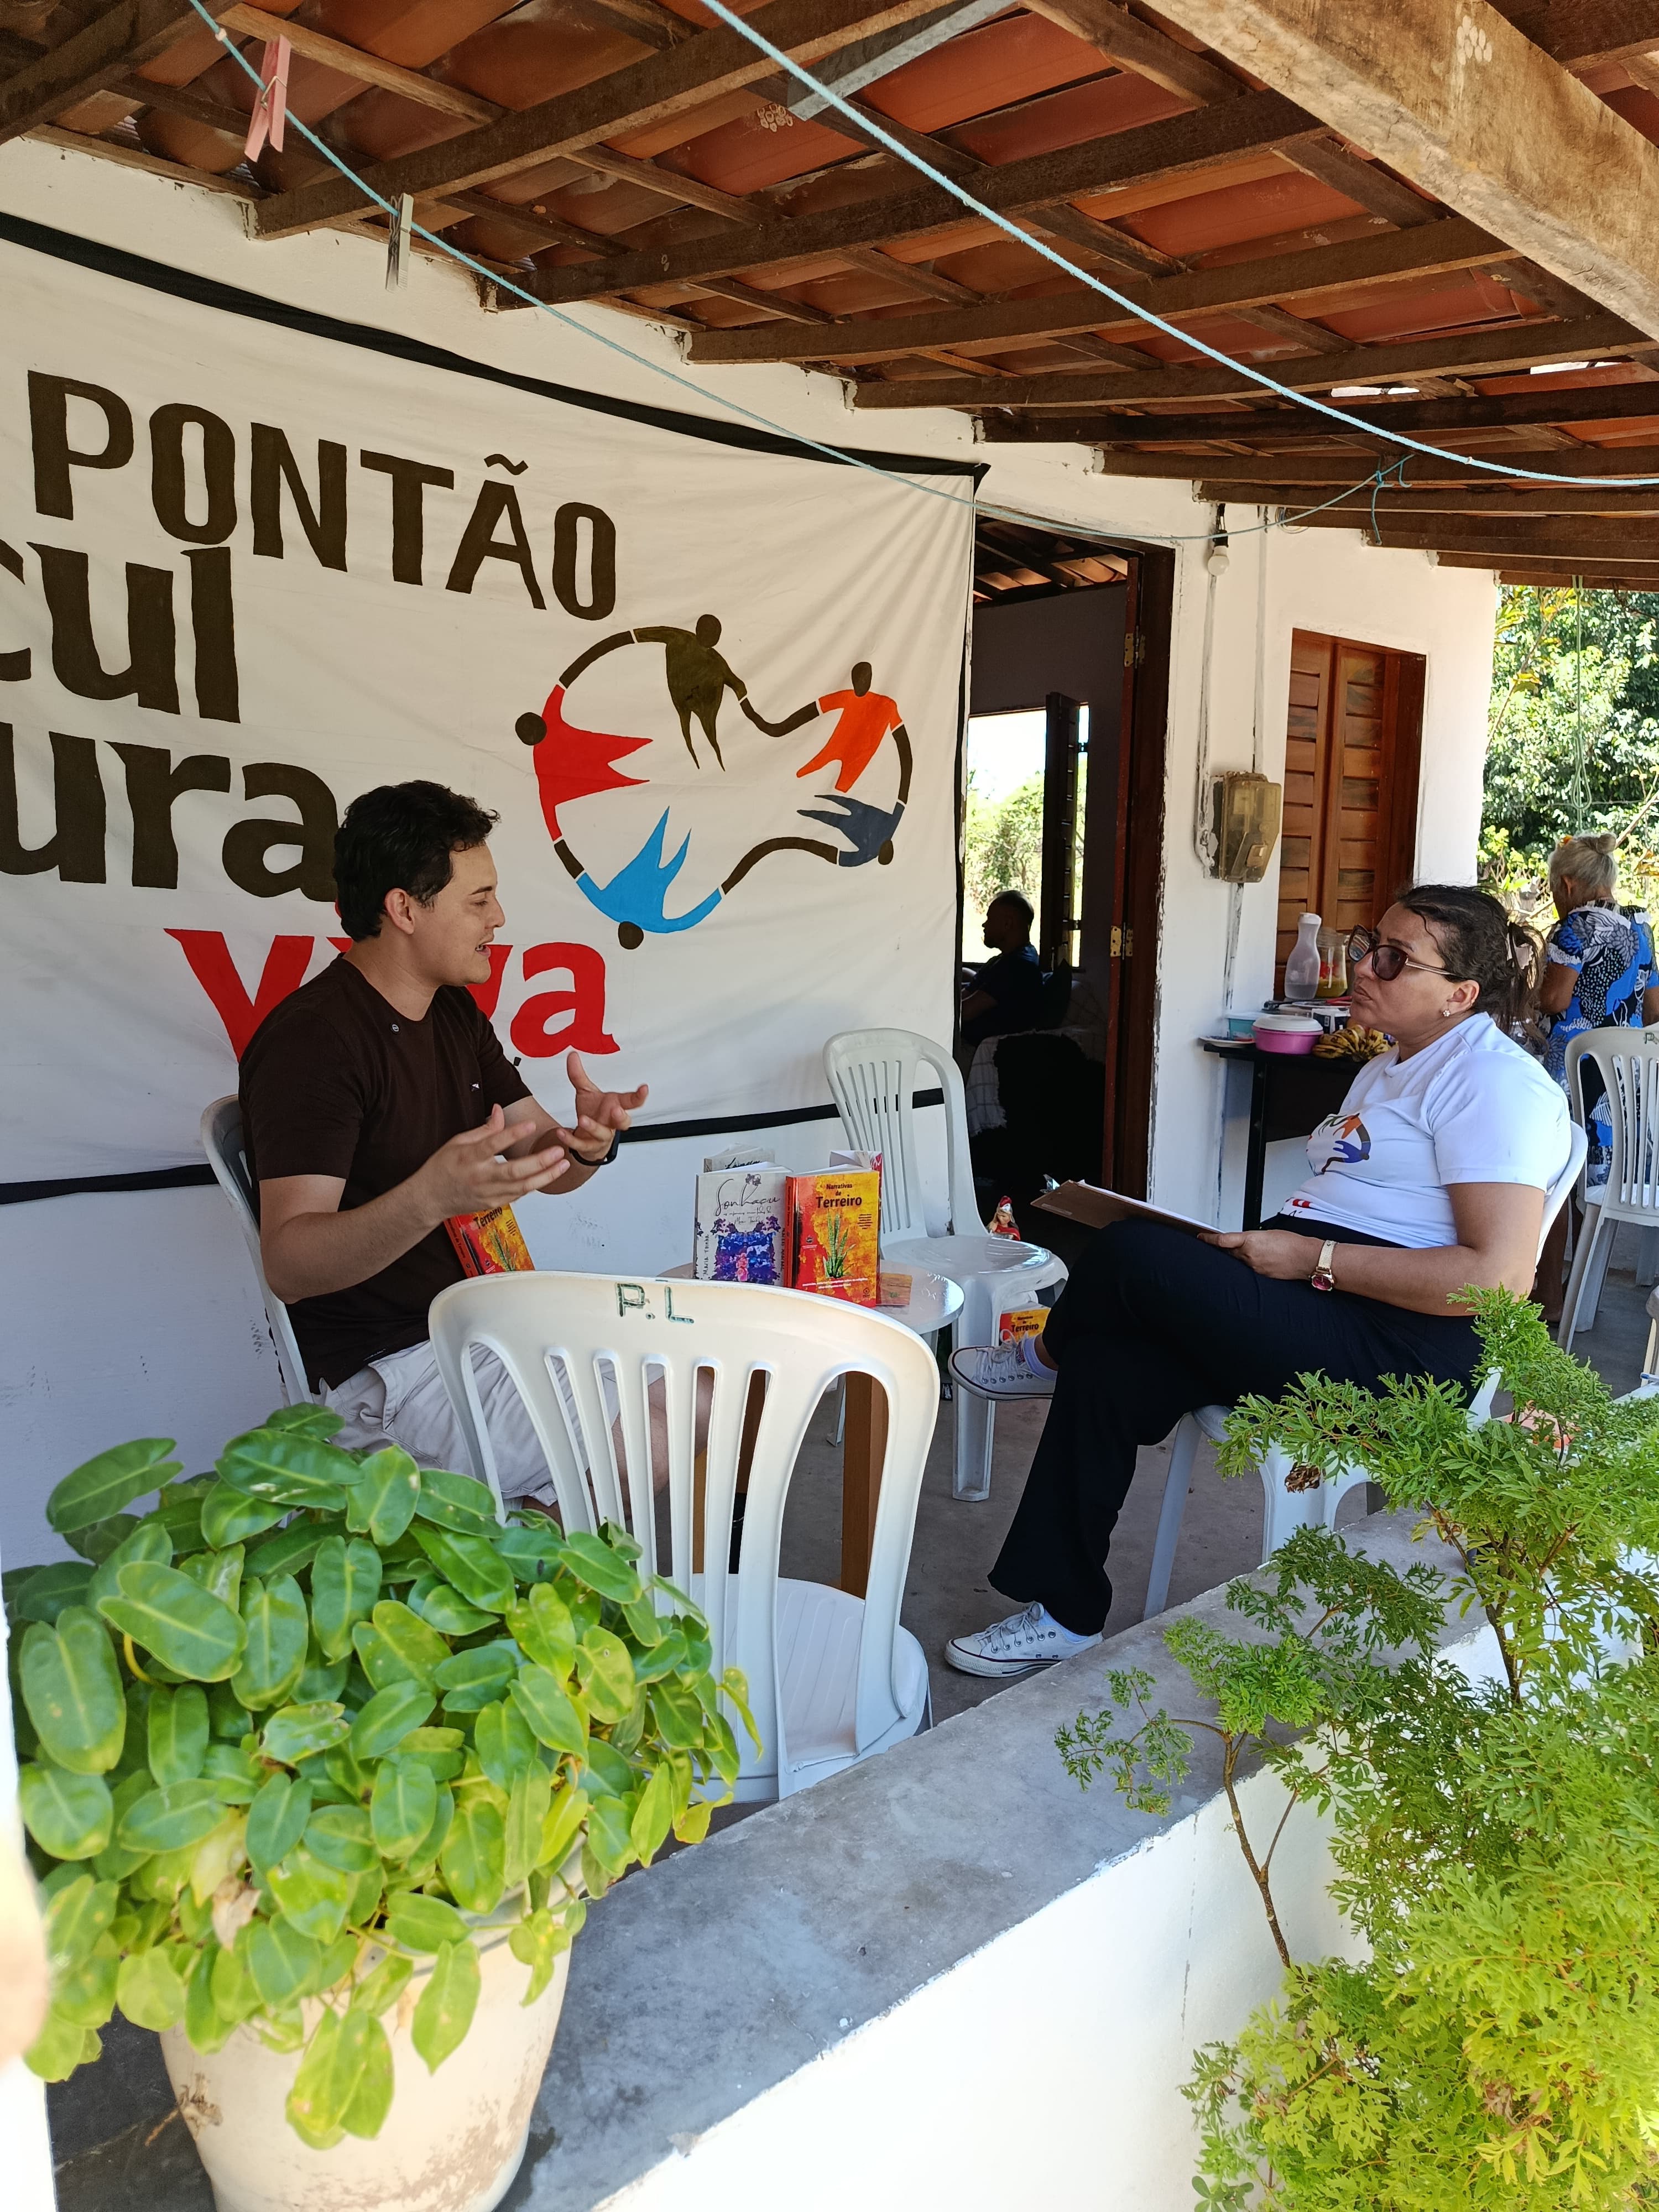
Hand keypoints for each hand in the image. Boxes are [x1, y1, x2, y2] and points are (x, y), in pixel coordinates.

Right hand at [417, 1105, 571, 1219]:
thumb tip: (499, 1110)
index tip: (531, 1124)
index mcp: (469, 1157)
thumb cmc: (443, 1168)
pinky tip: (549, 1175)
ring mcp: (488, 1193)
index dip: (513, 1134)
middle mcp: (480, 1177)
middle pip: (514, 1171)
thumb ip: (484, 1129)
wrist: (430, 1198)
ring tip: (564, 1164)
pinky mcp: (494, 1203)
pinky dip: (534, 1185)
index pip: (493, 1144)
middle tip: (559, 1150)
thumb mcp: (458, 1142)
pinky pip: (519, 1194)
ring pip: (522, 1187)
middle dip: (540, 1161)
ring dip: (546, 1176)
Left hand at [553, 1051, 648, 1162]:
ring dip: (593, 1127)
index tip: (644, 1088)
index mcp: (616, 1107)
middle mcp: (612, 1123)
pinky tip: (561, 1132)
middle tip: (616, 1110)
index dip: (639, 1096)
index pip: (632, 1102)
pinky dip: (571, 1139)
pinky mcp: (588, 1146)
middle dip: (621, 1117)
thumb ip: (578, 1075)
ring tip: (582, 1119)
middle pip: (623, 1122)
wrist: (586, 1136)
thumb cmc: (593, 1112)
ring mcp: (601, 1136)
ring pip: (602, 1134)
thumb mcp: (585, 1092)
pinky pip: (581, 1144)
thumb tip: (571, 1055)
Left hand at [1198, 1228, 1322, 1280]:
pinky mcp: (1261, 1276)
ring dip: (1243, 1256)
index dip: (1209, 1240)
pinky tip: (1263, 1260)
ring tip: (1259, 1251)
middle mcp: (1249, 1256)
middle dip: (1227, 1248)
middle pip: (1230, 1251)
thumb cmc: (1292, 1243)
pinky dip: (1252, 1264)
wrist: (1306, 1258)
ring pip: (1240, 1261)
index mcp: (1250, 1241)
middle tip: (1229, 1244)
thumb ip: (1252, 1238)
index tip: (1201, 1238)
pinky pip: (1250, 1269)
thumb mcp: (1269, 1234)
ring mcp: (1254, 1267)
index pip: (1223, 1240)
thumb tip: (1245, 1242)